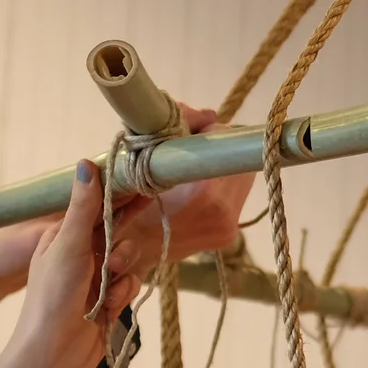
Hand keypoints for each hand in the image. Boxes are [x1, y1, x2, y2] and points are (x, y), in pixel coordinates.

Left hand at [0, 159, 143, 367]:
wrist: (53, 356)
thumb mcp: (68, 246)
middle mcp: (81, 252)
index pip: (98, 205)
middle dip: (121, 242)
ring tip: (106, 287)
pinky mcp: (109, 300)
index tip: (144, 184)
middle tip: (114, 257)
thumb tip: (87, 162)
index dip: (120, 195)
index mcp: (64, 235)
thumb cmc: (52, 298)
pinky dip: (123, 294)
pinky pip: (130, 284)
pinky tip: (109, 307)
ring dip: (122, 272)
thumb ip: (83, 207)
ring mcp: (96, 277)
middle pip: (117, 230)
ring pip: (128, 258)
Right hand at [110, 102, 256, 271]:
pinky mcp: (229, 235)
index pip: (225, 143)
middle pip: (237, 160)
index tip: (194, 130)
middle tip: (192, 147)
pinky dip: (219, 186)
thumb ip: (176, 132)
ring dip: (219, 167)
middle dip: (217, 149)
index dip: (210, 132)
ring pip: (239, 177)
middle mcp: (224, 212)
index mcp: (205, 194)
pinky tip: (196, 190)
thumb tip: (210, 115)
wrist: (127, 253)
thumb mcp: (143, 161)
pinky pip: (234, 196)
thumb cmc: (128, 204)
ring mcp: (229, 227)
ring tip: (192, 171)